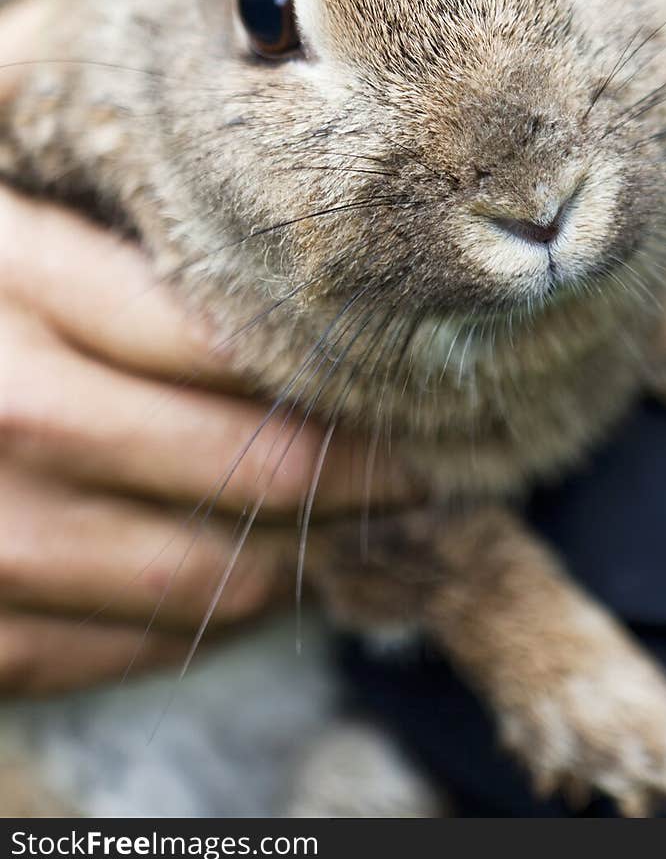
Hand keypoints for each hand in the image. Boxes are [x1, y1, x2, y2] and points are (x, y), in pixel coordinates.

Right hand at [0, 182, 406, 694]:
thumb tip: (282, 257)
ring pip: (198, 569)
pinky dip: (208, 622)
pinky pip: (123, 646)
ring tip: (366, 526)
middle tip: (429, 460)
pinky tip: (256, 580)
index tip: (410, 368)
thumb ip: (114, 221)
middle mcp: (2, 409)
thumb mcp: (8, 212)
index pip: (223, 339)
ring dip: (303, 556)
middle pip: (238, 461)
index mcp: (9, 278)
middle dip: (359, 472)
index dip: (340, 368)